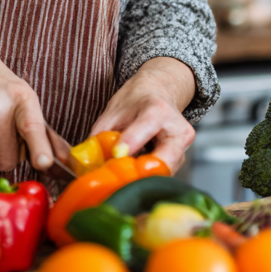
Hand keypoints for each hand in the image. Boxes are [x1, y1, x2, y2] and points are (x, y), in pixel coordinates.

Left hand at [91, 57, 196, 173]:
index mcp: (157, 109)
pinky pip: (164, 172)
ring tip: (122, 175)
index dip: (128, 145)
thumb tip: (87, 165)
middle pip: (164, 161)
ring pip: (165, 171)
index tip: (114, 156)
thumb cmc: (134, 102)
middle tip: (118, 179)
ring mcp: (184, 145)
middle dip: (140, 173)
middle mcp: (176, 128)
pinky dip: (147, 176)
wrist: (158, 92)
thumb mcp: (112, 113)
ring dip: (142, 178)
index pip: (144, 130)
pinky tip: (134, 171)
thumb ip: (100, 137)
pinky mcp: (182, 157)